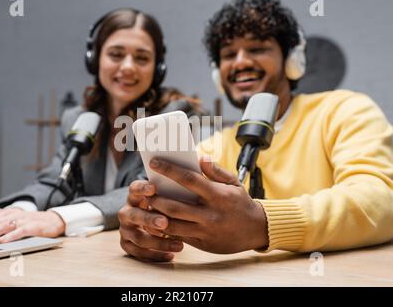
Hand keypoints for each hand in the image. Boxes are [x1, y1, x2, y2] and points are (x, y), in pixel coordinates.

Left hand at [0, 206, 65, 243]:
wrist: (53, 220)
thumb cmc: (31, 223)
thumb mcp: (13, 222)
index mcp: (6, 213)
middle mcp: (12, 214)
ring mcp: (23, 219)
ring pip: (2, 226)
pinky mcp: (33, 226)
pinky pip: (20, 231)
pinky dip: (11, 236)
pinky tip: (2, 241)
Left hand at [119, 156, 268, 260]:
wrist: (257, 230)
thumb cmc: (241, 203)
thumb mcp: (234, 183)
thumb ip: (216, 171)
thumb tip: (200, 158)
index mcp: (217, 195)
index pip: (189, 179)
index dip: (169, 170)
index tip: (154, 163)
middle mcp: (210, 214)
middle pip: (174, 206)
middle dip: (155, 198)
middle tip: (145, 190)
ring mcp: (205, 231)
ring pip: (172, 225)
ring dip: (156, 215)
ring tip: (147, 205)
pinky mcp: (203, 244)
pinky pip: (178, 237)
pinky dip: (165, 229)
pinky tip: (157, 220)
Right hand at [119, 181, 183, 261]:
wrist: (152, 223)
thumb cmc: (165, 204)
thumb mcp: (166, 195)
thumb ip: (173, 188)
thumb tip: (193, 174)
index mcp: (135, 196)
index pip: (134, 188)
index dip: (142, 189)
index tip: (154, 188)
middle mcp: (127, 211)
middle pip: (134, 215)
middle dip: (149, 219)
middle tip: (165, 222)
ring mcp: (125, 229)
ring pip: (138, 237)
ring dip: (158, 242)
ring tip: (180, 245)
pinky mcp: (127, 244)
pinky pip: (137, 252)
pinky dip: (155, 255)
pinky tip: (171, 255)